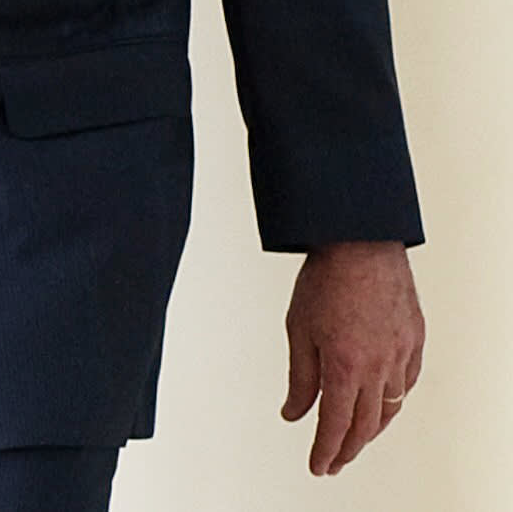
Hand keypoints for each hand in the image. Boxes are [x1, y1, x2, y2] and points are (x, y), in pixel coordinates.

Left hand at [281, 240, 423, 474]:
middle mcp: (379, 367)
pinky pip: (407, 383)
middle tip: (332, 463)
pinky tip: (382, 405)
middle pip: (366, 425)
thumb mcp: (298, 329)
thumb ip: (300, 378)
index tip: (317, 466)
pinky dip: (393, 401)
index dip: (326, 450)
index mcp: (346, 367)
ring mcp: (401, 355)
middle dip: (347, 449)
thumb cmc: (325, 281)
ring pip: (390, 408)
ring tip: (354, 441)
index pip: (336, 425)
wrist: (361, 244)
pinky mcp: (415, 341)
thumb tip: (293, 414)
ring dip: (372, 430)